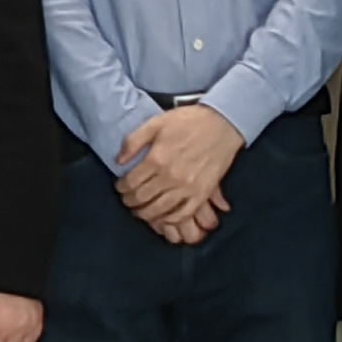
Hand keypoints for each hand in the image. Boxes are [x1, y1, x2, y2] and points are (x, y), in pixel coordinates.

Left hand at [115, 105, 240, 243]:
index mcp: (157, 159)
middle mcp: (171, 176)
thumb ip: (133, 141)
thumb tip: (119, 161)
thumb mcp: (156, 123)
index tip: (120, 188)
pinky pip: (184, 214)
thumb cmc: (188, 121)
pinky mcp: (203, 193)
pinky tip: (164, 217)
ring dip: (146, 214)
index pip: (131, 183)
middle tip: (127, 200)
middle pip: (143, 198)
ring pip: (160, 210)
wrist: (223, 123)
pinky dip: (171, 219)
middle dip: (130, 202)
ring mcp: (188, 187)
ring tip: (140, 211)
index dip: (121, 188)